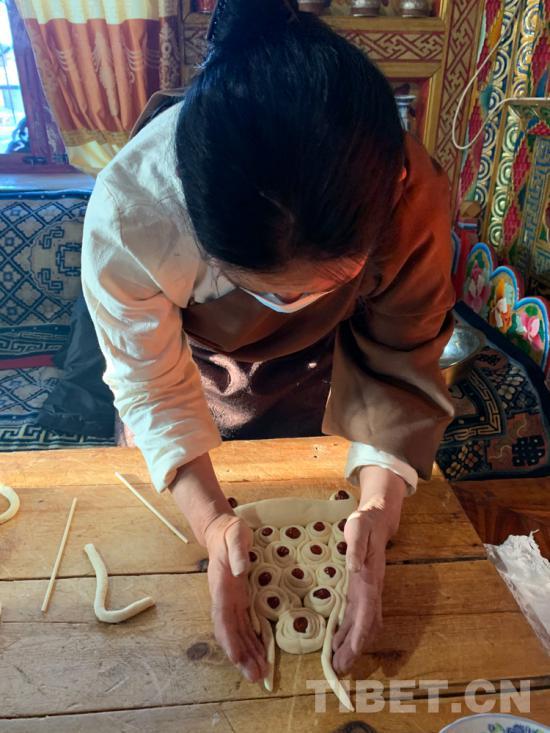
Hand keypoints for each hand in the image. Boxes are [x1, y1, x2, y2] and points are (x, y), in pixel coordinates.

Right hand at [203, 513, 267, 682]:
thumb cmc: (230, 532)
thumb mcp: (235, 535)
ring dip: (248, 653)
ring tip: (261, 673)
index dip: (229, 640)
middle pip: (230, 633)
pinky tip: (262, 654)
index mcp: (221, 586)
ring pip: (238, 633)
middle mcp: (224, 598)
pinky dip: (252, 641)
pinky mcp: (239, 601)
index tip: (236, 658)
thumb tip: (240, 570)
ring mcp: (231, 601)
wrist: (222, 530)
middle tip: (256, 676)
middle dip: (241, 656)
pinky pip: (245, 626)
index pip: (222, 618)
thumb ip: (237, 552)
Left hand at [332, 465, 405, 673]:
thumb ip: (355, 548)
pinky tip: (338, 642)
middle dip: (353, 650)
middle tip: (339, 671)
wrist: (378, 519)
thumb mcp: (357, 529)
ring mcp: (368, 591)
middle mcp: (371, 589)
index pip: (366, 613)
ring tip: (337, 664)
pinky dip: (349, 632)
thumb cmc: (365, 523)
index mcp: (369, 578)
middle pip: (365, 626)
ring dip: (350, 645)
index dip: (358, 635)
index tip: (348, 654)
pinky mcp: (362, 589)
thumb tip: (352, 568)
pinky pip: (357, 616)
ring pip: (362, 625)